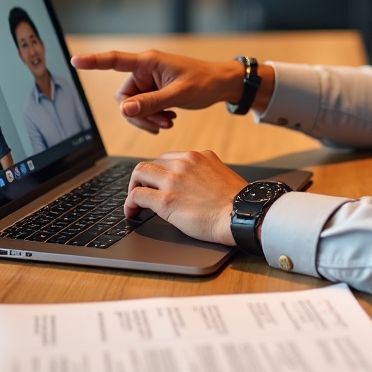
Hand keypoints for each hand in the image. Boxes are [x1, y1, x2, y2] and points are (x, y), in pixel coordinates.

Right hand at [70, 49, 274, 133]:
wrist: (222, 85)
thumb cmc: (204, 82)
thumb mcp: (179, 95)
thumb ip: (151, 103)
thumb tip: (123, 110)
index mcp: (149, 62)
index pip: (115, 60)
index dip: (94, 61)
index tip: (75, 60)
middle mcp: (145, 69)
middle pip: (123, 98)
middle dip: (139, 114)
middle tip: (163, 123)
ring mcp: (148, 81)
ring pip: (132, 107)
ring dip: (147, 118)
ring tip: (169, 122)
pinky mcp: (153, 91)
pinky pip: (141, 109)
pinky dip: (152, 117)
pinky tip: (170, 119)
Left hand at [125, 150, 245, 244]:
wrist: (242, 215)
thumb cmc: (237, 203)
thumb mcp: (221, 175)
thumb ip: (204, 174)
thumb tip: (193, 185)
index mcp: (199, 156)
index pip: (168, 158)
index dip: (160, 172)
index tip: (157, 184)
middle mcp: (184, 162)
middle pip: (152, 163)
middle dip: (145, 178)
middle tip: (144, 193)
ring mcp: (173, 179)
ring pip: (139, 173)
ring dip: (133, 187)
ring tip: (134, 203)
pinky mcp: (166, 200)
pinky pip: (137, 195)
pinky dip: (130, 203)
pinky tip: (132, 212)